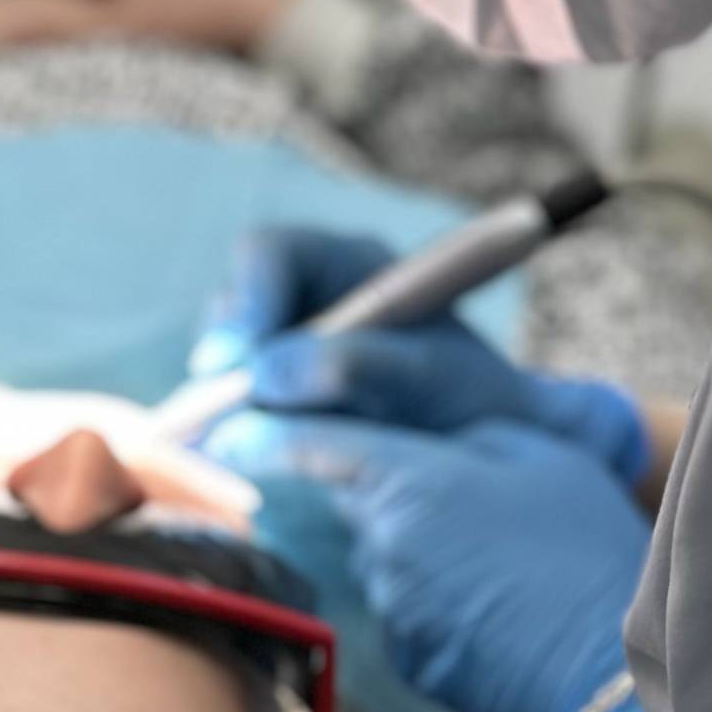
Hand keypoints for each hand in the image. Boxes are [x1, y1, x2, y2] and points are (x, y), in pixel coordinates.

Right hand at [193, 225, 650, 487]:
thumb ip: (355, 363)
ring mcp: (286, 351)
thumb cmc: (469, 400)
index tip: (236, 354)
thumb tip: (264, 372)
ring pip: (227, 362)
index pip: (272, 256)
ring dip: (223, 397)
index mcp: (348, 266)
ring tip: (237, 435)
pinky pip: (230, 406)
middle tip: (220, 406)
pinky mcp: (275, 400)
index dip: (247, 298)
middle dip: (225, 356)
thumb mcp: (430, 375)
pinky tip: (240, 456)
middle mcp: (309, 300)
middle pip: (235, 309)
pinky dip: (229, 428)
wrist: (490, 451)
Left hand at [209, 413, 657, 711]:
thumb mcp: (539, 455)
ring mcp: (391, 608)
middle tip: (459, 499)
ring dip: (420, 550)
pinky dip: (436, 602)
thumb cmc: (585, 548)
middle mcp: (382, 545)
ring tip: (498, 561)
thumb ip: (464, 436)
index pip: (309, 446)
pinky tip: (495, 607)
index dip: (264, 433)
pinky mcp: (408, 659)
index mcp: (409, 481)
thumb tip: (431, 447)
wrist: (606, 671)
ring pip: (385, 559)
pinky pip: (407, 611)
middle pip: (356, 503)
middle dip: (388, 494)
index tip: (228, 428)